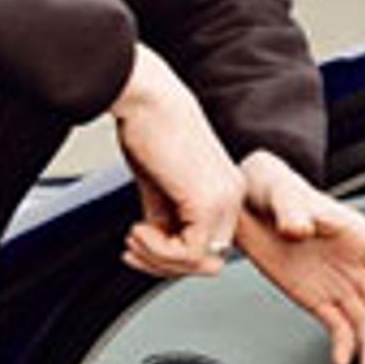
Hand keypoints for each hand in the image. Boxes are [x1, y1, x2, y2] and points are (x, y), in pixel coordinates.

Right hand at [111, 45, 243, 279]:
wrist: (147, 99)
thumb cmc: (149, 131)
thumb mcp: (158, 187)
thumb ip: (165, 220)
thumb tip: (157, 252)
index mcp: (225, 190)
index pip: (208, 246)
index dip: (170, 256)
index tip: (135, 244)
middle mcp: (233, 196)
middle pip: (207, 261)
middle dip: (164, 264)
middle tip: (131, 250)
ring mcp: (225, 199)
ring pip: (200, 262)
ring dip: (158, 258)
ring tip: (133, 235)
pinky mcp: (209, 201)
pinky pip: (188, 253)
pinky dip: (158, 250)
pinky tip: (137, 229)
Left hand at [234, 152, 364, 363]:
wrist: (243, 205)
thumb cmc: (271, 188)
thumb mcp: (280, 193)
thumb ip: (292, 211)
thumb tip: (299, 227)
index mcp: (356, 236)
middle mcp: (354, 263)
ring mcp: (337, 283)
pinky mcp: (316, 297)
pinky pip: (337, 326)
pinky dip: (342, 345)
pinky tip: (340, 361)